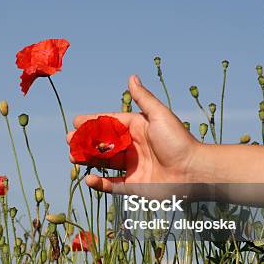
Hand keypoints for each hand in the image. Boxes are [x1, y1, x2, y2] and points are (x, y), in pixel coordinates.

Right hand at [67, 75, 200, 192]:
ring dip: (88, 160)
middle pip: (104, 144)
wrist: (193, 171)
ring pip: (104, 163)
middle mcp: (134, 147)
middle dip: (85, 142)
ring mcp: (133, 167)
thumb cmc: (179, 141)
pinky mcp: (135, 186)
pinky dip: (99, 183)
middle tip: (69, 141)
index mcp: (138, 129)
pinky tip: (88, 178)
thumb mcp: (159, 115)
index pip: (110, 124)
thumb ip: (143, 98)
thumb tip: (131, 77)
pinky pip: (112, 185)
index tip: (76, 121)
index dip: (93, 122)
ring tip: (73, 157)